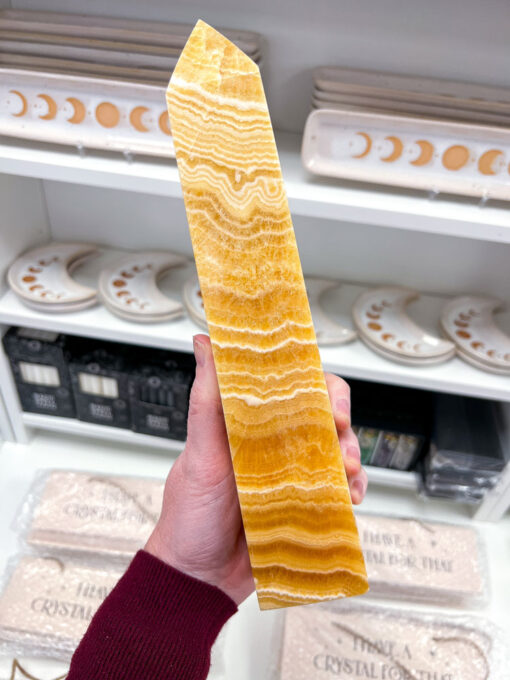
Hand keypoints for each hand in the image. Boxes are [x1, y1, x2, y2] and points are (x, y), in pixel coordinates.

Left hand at [145, 334, 367, 604]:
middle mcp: (274, 445)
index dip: (314, 384)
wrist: (197, 578)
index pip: (289, 387)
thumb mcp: (199, 454)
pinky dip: (352, 489)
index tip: (325, 397)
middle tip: (339, 433)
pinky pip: (340, 490)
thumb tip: (205, 344)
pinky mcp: (306, 504)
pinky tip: (350, 497)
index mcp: (250, 424)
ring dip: (351, 454)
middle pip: (322, 415)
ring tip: (346, 472)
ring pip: (337, 450)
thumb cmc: (190, 515)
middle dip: (340, 419)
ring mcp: (292, 475)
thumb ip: (206, 400)